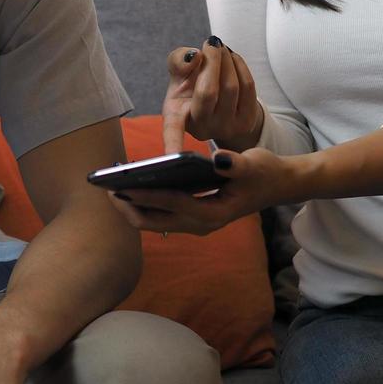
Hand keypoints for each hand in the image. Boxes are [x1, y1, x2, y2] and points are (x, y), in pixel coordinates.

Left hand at [110, 147, 298, 235]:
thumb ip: (236, 163)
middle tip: (105, 189)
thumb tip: (217, 159)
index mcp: (214, 213)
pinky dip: (143, 204)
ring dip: (132, 208)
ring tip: (111, 187)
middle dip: (129, 208)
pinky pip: (160, 215)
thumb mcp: (254, 165)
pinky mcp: (191, 217)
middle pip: (155, 222)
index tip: (122, 187)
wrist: (277, 185)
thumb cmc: (264, 172)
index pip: (173, 204)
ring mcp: (195, 223)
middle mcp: (200, 223)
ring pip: (154, 222)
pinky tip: (130, 185)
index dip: (146, 196)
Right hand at [163, 36, 263, 152]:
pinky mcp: (246, 121)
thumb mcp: (178, 71)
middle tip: (212, 43)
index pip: (173, 131)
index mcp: (177, 116)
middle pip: (209, 92)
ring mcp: (225, 127)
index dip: (172, 143)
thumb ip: (178, 60)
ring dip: (227, 59)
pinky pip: (248, 86)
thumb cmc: (191, 83)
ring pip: (231, 86)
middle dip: (212, 60)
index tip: (172, 156)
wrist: (218, 95)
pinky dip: (240, 65)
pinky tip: (233, 59)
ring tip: (220, 49)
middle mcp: (201, 127)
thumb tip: (194, 57)